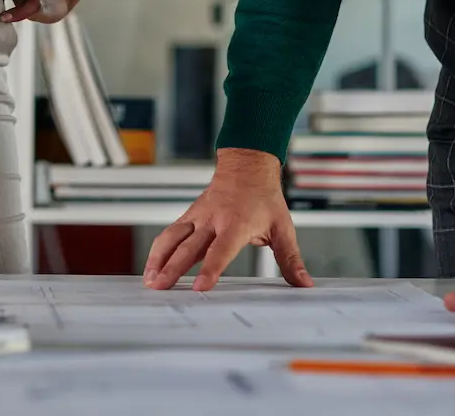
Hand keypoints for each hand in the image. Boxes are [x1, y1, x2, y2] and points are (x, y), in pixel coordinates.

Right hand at [143, 149, 313, 290]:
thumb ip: (291, 258)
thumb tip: (304, 283)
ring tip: (150, 280)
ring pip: (172, 237)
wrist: (247, 166)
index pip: (221, 250)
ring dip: (159, 259)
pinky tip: (152, 267)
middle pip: (189, 247)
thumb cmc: (265, 198)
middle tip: (161, 287)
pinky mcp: (189, 216)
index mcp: (236, 223)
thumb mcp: (283, 227)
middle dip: (173, 268)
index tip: (200, 287)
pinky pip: (170, 233)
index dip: (210, 269)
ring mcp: (198, 216)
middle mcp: (213, 219)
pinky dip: (159, 250)